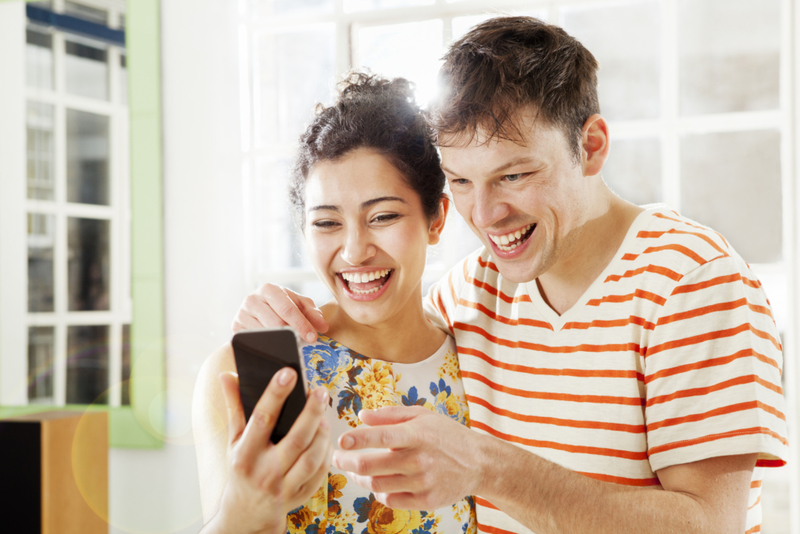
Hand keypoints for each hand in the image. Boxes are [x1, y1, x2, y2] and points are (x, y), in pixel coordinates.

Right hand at [211, 368, 331, 533]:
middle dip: (311, 413)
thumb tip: (227, 375)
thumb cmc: (240, 470)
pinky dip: (325, 454)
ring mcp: (283, 487)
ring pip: (311, 458)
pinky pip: (318, 473)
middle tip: (320, 391)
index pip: (262, 419)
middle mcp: (264, 472)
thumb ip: (234, 407)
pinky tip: (325, 437)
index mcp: (245, 454)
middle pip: (295, 439)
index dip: (275, 394)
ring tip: (323, 414)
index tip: (288, 372)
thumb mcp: (233, 440)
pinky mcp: (299, 496)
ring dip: (321, 434)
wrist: (244, 516)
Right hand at [232, 283, 328, 342]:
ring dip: (279, 342)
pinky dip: (266, 347)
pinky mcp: (235, 330)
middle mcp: (251, 300)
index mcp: (269, 289)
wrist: (258, 310)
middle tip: (303, 344)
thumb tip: (323, 327)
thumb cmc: (282, 306)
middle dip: (292, 335)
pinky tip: (275, 348)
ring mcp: (241, 315)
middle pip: (275, 323)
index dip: (301, 324)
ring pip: (263, 334)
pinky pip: (252, 342)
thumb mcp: (299, 305)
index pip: (287, 309)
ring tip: (290, 346)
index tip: (312, 337)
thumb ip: (313, 313)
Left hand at [331, 406, 479, 510]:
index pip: (381, 436)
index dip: (357, 439)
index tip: (340, 441)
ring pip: (377, 485)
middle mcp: (419, 459)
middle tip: (337, 457)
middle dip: (346, 462)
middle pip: (371, 465)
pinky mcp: (426, 501)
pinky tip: (377, 482)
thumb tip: (362, 416)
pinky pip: (391, 500)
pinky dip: (379, 492)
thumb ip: (390, 415)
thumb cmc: (446, 434)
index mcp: (418, 434)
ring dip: (359, 477)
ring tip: (354, 470)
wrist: (478, 463)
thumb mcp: (422, 416)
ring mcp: (422, 482)